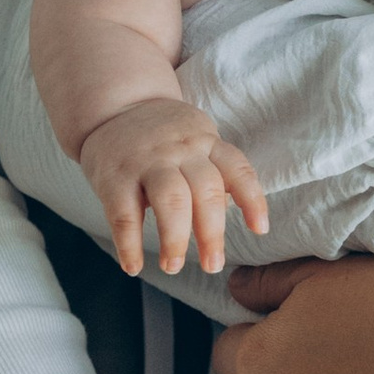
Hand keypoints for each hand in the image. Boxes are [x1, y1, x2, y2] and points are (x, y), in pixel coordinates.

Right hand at [78, 96, 266, 278]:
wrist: (115, 106)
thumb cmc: (165, 137)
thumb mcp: (197, 141)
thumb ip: (215, 173)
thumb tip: (235, 214)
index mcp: (205, 143)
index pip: (236, 168)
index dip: (252, 199)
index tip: (260, 230)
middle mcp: (180, 150)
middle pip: (204, 189)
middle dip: (212, 231)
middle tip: (213, 265)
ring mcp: (146, 161)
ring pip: (170, 199)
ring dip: (175, 237)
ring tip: (173, 266)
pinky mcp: (114, 176)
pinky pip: (123, 214)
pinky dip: (129, 244)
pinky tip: (134, 267)